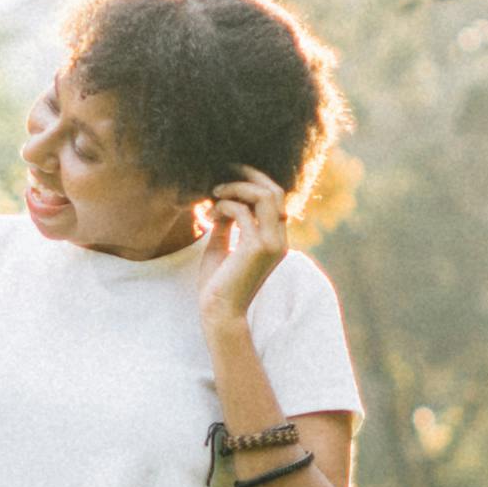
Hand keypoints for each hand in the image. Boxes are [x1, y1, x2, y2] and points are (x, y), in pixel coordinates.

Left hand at [193, 166, 290, 323]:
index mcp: (274, 240)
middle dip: (248, 176)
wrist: (219, 313)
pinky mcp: (258, 247)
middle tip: (222, 173)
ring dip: (237, 187)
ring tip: (215, 192)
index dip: (254, 182)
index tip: (229, 176)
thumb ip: (226, 225)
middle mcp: (279, 240)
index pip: (274, 199)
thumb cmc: (218, 285)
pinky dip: (224, 206)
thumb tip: (222, 203)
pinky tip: (208, 215)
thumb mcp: (221, 248)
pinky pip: (242, 212)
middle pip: (274, 190)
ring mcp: (272, 243)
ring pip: (264, 195)